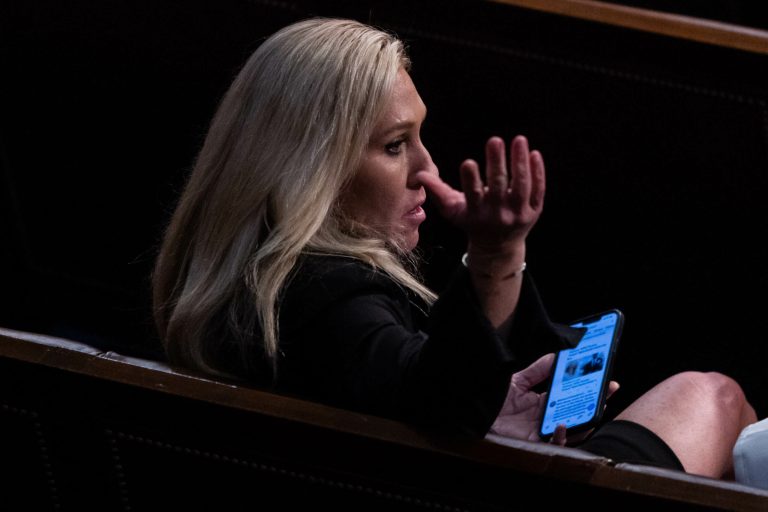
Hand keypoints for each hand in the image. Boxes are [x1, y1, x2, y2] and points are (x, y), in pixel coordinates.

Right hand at [416, 135, 543, 251]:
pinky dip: (538, 173)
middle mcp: (498, 215)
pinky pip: (538, 190)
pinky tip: (534, 154)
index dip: (470, 180)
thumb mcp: (452, 210)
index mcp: (476, 214)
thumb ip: (437, 191)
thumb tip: (419, 175)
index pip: (473, 195)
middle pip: (498, 186)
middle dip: (496, 163)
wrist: (498, 247)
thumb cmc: (471, 222)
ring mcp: (517, 214)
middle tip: (495, 140)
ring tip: (519, 140)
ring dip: (520, 162)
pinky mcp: (534, 211)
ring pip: (521, 186)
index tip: (468, 162)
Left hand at [487, 353, 619, 444]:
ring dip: (586, 420)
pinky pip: (556, 444)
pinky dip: (562, 437)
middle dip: (597, 402)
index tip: (606, 379)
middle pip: (580, 412)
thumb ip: (538, 370)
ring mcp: (545, 431)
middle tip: (609, 390)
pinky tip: (562, 425)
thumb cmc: (496, 400)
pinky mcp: (537, 443)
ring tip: (595, 407)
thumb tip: (558, 355)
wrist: (479, 414)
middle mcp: (550, 417)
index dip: (591, 389)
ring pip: (575, 429)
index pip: (574, 395)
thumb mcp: (518, 380)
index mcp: (546, 401)